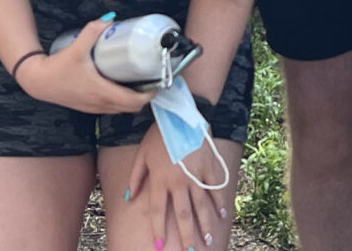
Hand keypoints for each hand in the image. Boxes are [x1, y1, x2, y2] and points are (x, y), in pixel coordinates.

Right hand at [18, 16, 155, 116]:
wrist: (38, 82)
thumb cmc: (57, 68)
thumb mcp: (76, 48)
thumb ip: (92, 31)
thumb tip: (110, 18)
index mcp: (102, 92)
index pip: (134, 101)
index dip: (150, 94)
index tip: (159, 82)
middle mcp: (101, 104)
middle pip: (132, 108)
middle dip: (145, 97)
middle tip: (152, 80)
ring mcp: (94, 108)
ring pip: (122, 109)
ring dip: (133, 100)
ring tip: (140, 81)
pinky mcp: (89, 106)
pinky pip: (112, 108)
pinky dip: (121, 100)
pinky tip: (121, 84)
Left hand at [127, 123, 234, 250]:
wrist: (180, 114)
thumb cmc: (158, 135)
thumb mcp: (141, 155)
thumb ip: (135, 177)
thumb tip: (128, 198)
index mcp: (160, 180)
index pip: (159, 211)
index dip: (158, 230)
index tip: (159, 246)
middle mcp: (179, 182)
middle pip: (182, 215)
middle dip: (186, 236)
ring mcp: (196, 175)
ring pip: (201, 206)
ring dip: (204, 225)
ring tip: (207, 240)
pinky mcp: (209, 167)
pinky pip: (215, 189)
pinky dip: (219, 202)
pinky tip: (222, 215)